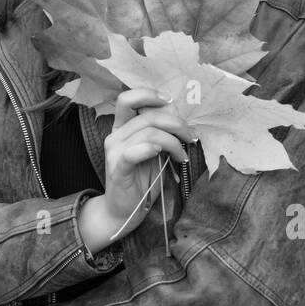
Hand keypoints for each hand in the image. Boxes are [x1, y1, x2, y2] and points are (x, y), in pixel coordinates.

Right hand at [100, 87, 195, 238]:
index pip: (128, 99)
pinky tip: (162, 154)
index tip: (170, 101)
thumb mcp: (154, 152)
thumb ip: (161, 134)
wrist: (124, 211)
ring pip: (147, 132)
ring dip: (173, 142)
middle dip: (176, 123)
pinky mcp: (118, 169)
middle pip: (147, 115)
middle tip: (190, 136)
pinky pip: (133, 152)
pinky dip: (151, 149)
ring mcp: (114, 152)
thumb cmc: (141, 181)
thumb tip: (179, 116)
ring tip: (182, 156)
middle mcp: (115, 136)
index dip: (149, 94)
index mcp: (121, 128)